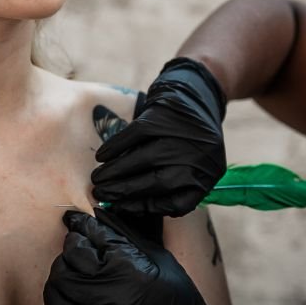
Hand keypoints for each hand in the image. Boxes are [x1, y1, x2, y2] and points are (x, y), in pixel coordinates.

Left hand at [43, 208, 223, 304]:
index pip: (93, 235)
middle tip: (78, 240)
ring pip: (59, 280)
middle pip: (71, 256)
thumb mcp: (157, 256)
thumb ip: (125, 236)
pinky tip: (70, 285)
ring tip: (73, 263)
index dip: (83, 223)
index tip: (76, 218)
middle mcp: (107, 289)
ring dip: (62, 267)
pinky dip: (58, 290)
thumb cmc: (176, 296)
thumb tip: (100, 216)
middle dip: (73, 243)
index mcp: (127, 267)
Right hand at [92, 57, 226, 216]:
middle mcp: (198, 158)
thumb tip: (129, 205)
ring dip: (115, 171)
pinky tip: (102, 156)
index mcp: (207, 176)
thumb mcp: (194, 167)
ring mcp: (182, 136)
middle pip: (158, 183)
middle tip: (100, 194)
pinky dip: (116, 146)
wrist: (197, 97)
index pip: (178, 203)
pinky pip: (135, 135)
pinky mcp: (165, 116)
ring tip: (97, 179)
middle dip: (124, 191)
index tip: (121, 207)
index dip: (146, 207)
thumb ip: (171, 188)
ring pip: (143, 159)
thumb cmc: (189, 141)